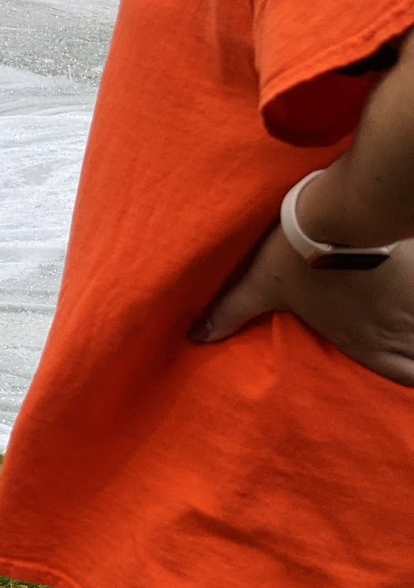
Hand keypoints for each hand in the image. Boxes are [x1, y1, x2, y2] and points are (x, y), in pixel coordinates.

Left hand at [195, 226, 413, 385]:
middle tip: (409, 340)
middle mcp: (401, 331)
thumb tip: (195, 339)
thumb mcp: (261, 285)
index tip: (410, 364)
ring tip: (407, 309)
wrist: (341, 210)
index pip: (407, 377)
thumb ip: (231, 313)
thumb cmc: (297, 253)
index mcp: (366, 343)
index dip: (410, 373)